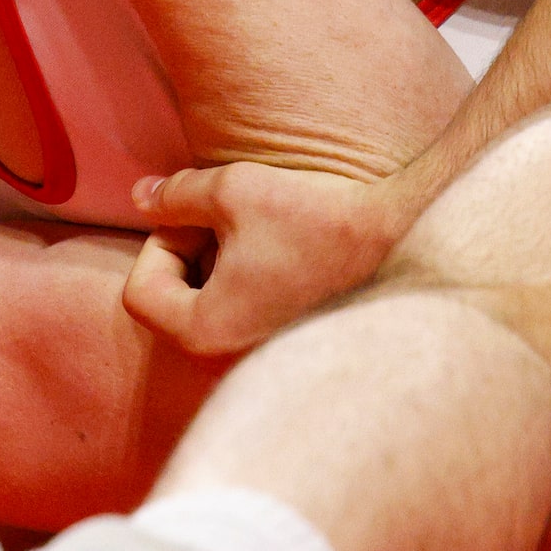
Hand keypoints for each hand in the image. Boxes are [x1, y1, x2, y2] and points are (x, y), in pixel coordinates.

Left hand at [123, 161, 413, 354]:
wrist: (409, 239)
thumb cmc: (319, 217)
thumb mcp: (233, 189)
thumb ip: (176, 194)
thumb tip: (140, 196)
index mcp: (205, 333)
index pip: (140, 292)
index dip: (161, 243)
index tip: (203, 219)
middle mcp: (232, 360)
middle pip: (173, 303)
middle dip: (191, 254)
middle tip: (233, 221)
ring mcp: (266, 357)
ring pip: (212, 307)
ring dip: (222, 264)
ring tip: (264, 233)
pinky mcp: (295, 346)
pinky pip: (248, 315)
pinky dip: (253, 281)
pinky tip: (289, 253)